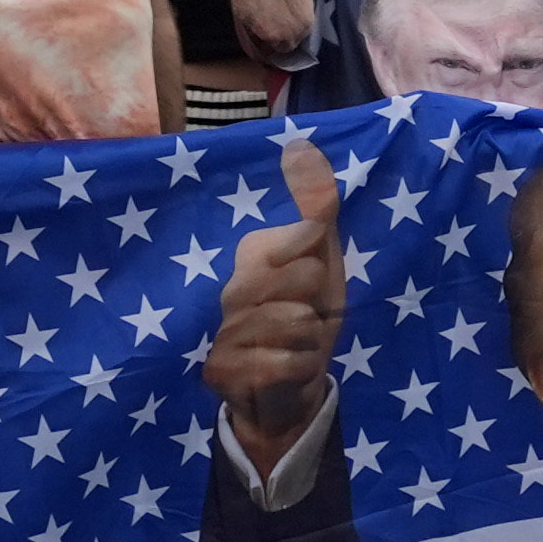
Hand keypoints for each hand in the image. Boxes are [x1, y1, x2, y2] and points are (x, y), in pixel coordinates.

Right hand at [205, 137, 346, 474]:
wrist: (292, 392)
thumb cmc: (311, 321)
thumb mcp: (324, 263)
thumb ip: (318, 210)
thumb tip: (304, 149)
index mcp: (253, 256)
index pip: (303, 241)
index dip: (318, 265)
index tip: (312, 284)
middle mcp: (230, 288)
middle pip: (299, 279)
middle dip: (318, 305)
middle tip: (309, 320)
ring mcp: (220, 328)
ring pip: (291, 322)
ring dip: (312, 341)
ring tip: (301, 346)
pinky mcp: (218, 369)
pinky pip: (276, 363)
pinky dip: (298, 368)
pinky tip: (292, 370)